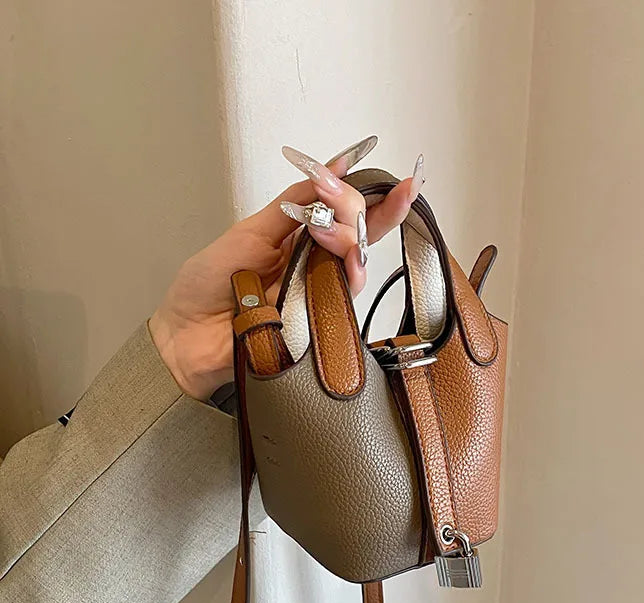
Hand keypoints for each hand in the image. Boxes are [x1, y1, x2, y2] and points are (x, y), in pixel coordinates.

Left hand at [149, 137, 424, 399]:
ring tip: (327, 233)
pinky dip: (348, 274)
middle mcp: (315, 262)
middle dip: (356, 210)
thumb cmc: (207, 285)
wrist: (188, 335)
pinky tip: (341, 264)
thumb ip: (293, 202)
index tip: (398, 182)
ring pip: (357, 261)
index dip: (373, 197)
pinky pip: (345, 295)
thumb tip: (329, 169)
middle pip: (360, 233)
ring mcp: (319, 291)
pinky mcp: (319, 320)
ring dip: (349, 239)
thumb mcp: (250, 231)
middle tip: (337, 199)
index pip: (344, 213)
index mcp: (299, 236)